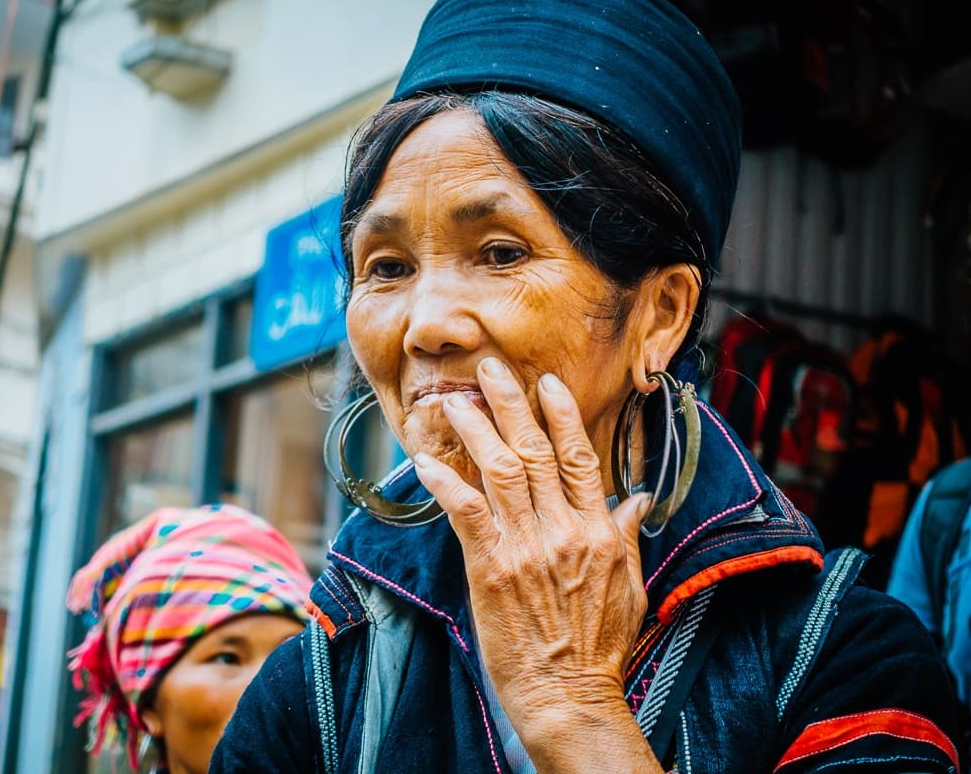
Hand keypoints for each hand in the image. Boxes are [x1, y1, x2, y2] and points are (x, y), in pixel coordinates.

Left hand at [412, 358, 657, 771]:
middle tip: (491, 369)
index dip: (561, 417)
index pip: (580, 459)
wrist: (569, 696)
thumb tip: (636, 498)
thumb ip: (625, 537)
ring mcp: (527, 547)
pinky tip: (427, 460)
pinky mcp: (492, 567)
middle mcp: (564, 531)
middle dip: (513, 404)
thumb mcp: (628, 588)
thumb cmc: (598, 647)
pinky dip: (446, 482)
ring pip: (500, 471)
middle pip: (536, 452)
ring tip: (454, 400)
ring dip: (475, 430)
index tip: (546, 384)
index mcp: (598, 532)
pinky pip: (466, 512)